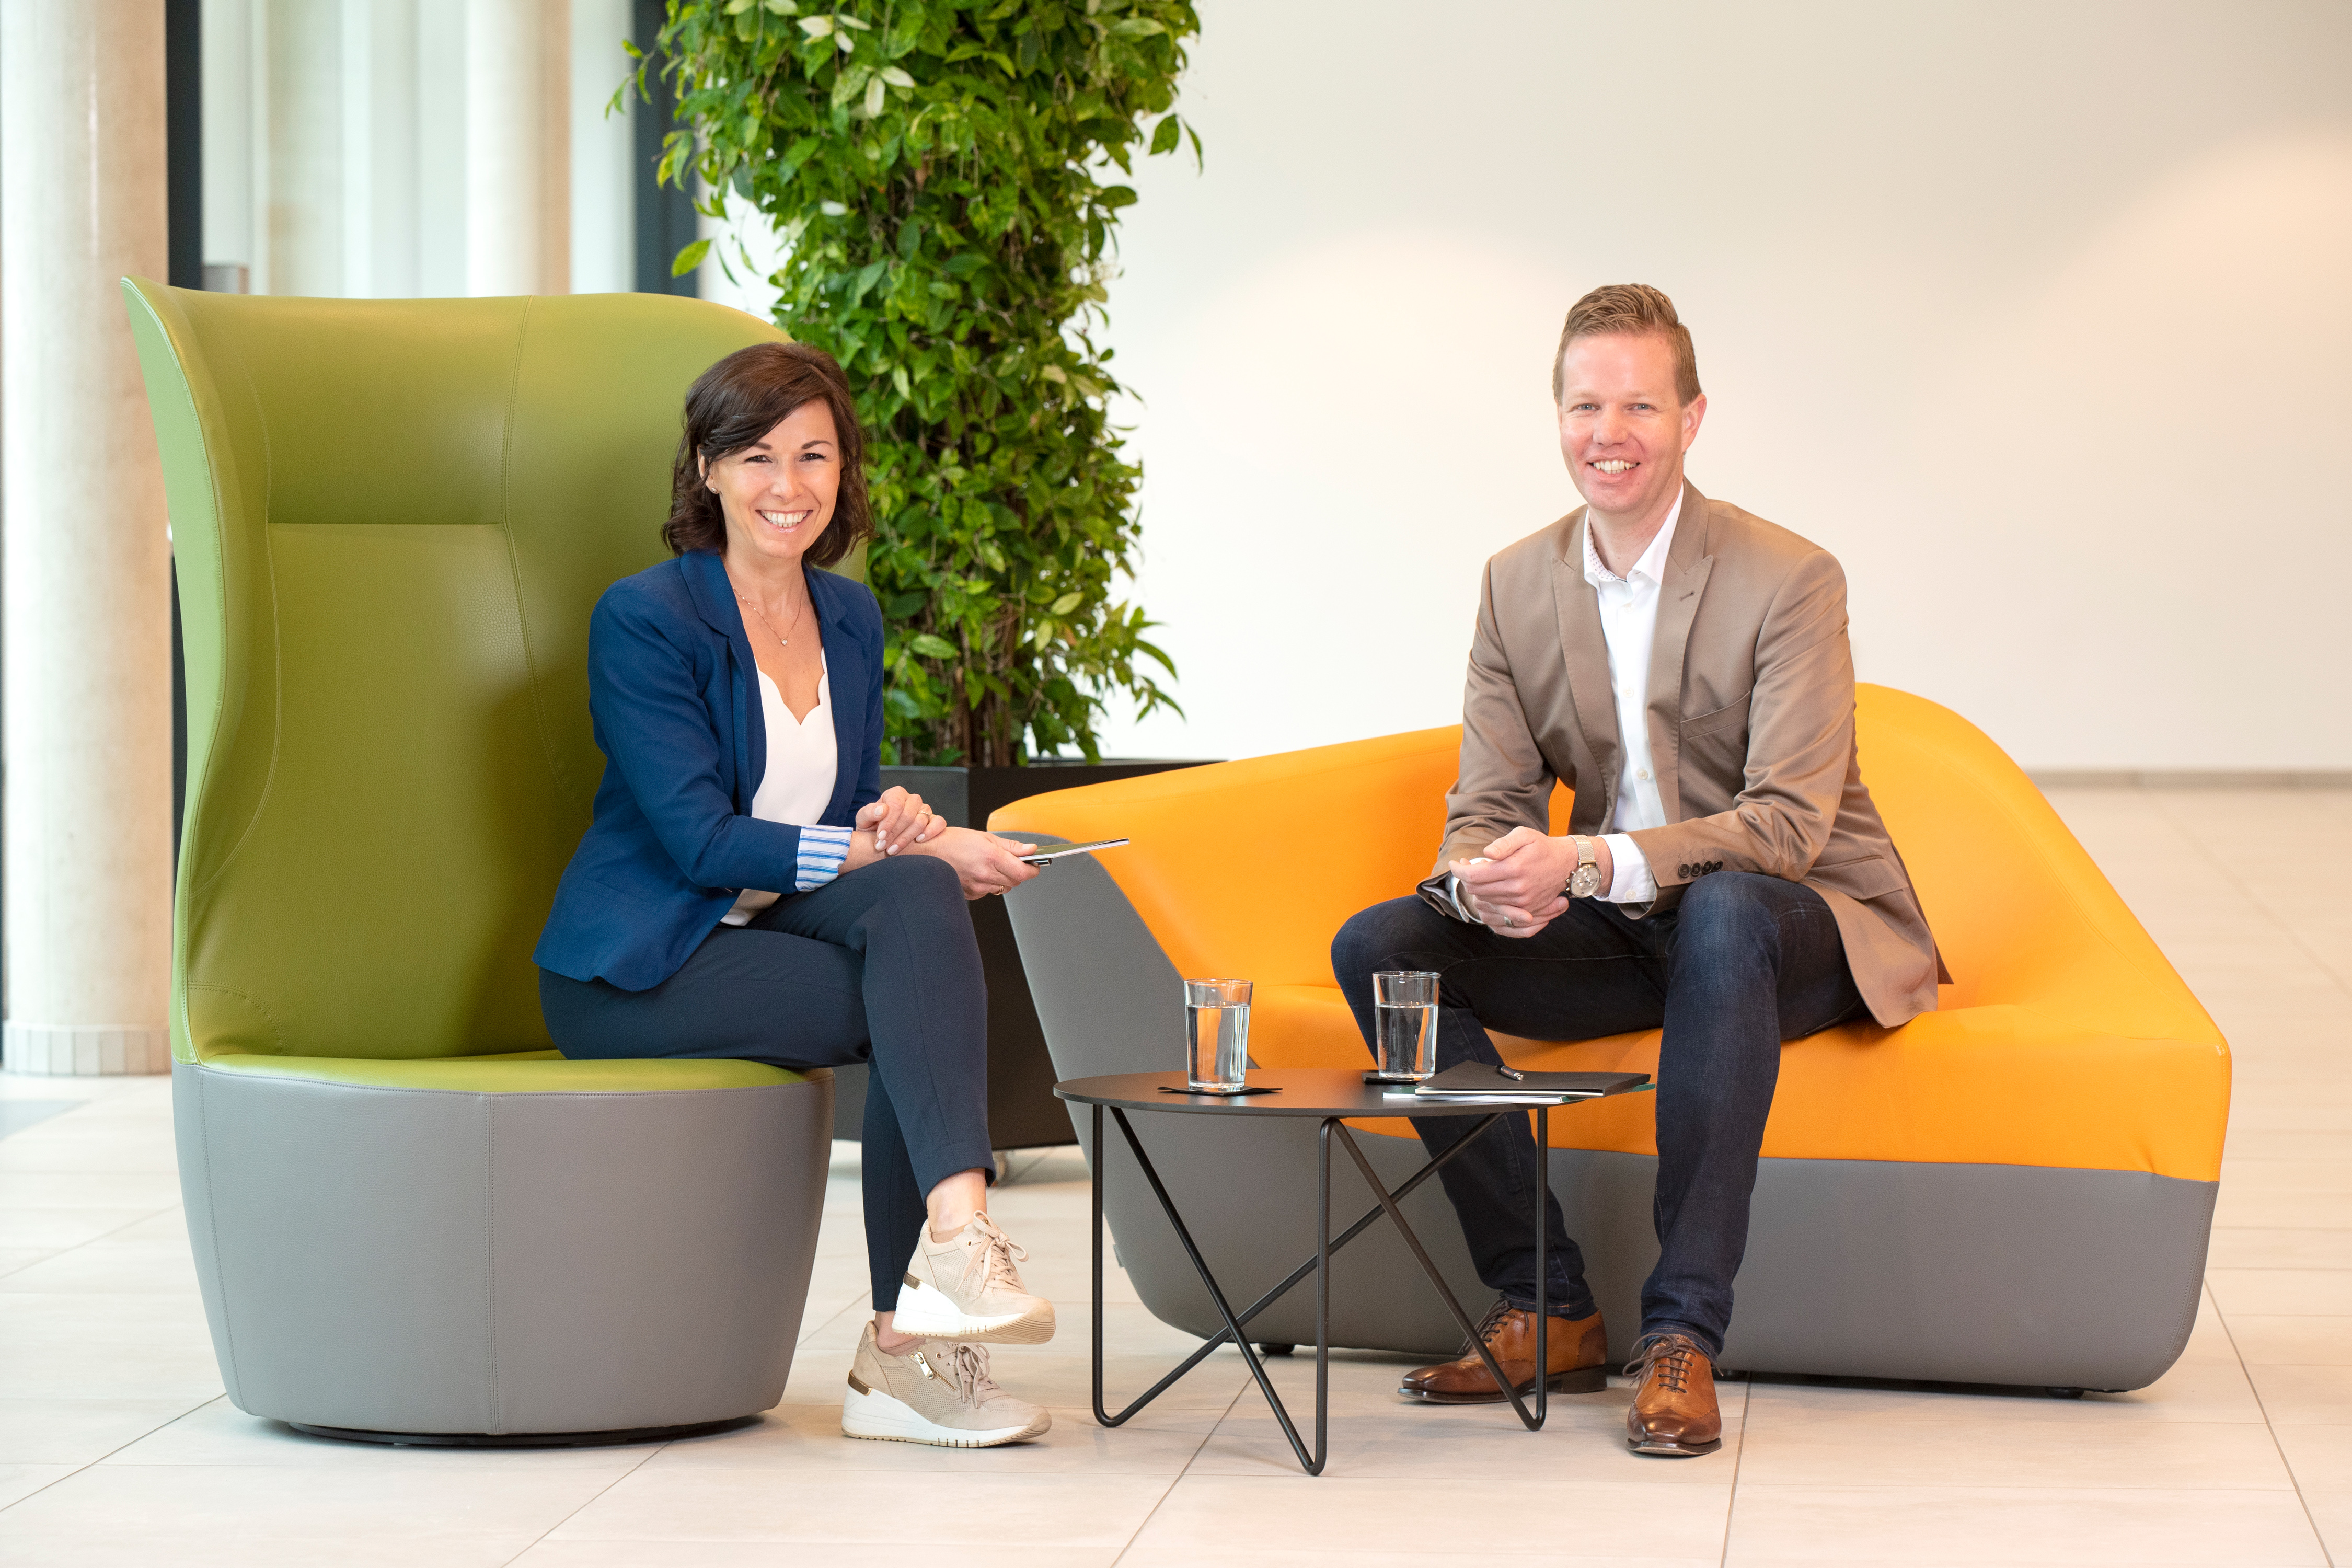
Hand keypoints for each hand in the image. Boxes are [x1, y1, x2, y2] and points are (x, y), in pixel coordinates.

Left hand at [856, 785, 941, 854]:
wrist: (882, 837)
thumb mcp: (863, 819)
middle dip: (894, 834)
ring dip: (906, 838)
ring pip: (921, 821)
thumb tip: (882, 810)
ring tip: (893, 850)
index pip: (896, 805)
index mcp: (896, 794)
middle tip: (883, 847)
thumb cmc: (872, 826)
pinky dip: (931, 832)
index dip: (888, 822)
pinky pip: (939, 823)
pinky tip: (919, 841)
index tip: (880, 837)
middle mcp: (912, 800)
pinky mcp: (934, 821)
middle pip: (908, 815)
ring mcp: (925, 810)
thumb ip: (868, 813)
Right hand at [913, 825, 1040, 899]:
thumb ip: (1011, 846)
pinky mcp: (971, 895)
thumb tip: (1030, 849)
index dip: (1033, 869)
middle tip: (1010, 861)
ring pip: (1002, 887)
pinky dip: (988, 883)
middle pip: (1015, 882)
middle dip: (1017, 872)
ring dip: (1002, 878)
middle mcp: (985, 875)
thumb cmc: (953, 841)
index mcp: (992, 857)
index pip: (1023, 872)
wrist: (928, 853)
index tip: (1034, 865)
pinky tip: (978, 872)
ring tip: (988, 864)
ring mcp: (978, 887)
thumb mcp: (985, 837)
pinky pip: (988, 891)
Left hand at [1451, 828, 1610, 937]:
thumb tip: (1486, 854)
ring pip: (1485, 899)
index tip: (1454, 863)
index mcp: (1514, 868)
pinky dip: (1488, 897)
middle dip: (1465, 878)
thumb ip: (1503, 844)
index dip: (1459, 870)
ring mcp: (1521, 901)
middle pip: (1476, 889)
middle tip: (1465, 865)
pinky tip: (1489, 884)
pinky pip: (1498, 907)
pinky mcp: (1526, 909)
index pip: (1474, 875)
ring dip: (1476, 887)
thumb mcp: (1524, 835)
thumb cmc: (1541, 846)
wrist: (1566, 864)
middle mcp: (1517, 888)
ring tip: (1478, 872)